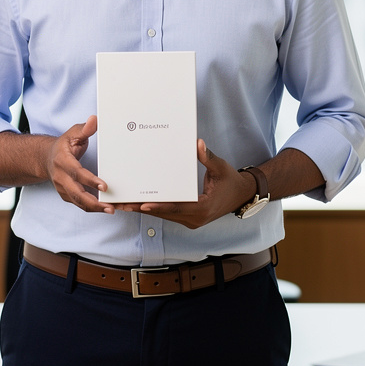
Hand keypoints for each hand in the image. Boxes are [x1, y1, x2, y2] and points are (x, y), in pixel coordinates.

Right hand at [45, 116, 114, 213]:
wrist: (46, 158)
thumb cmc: (63, 146)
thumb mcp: (72, 134)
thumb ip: (84, 129)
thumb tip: (95, 120)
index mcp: (62, 161)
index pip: (77, 173)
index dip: (90, 181)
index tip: (105, 186)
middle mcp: (61, 177)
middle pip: (76, 194)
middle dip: (94, 202)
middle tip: (110, 207)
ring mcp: (62, 188)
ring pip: (78, 202)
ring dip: (95, 208)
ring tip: (111, 210)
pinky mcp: (66, 195)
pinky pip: (79, 204)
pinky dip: (92, 208)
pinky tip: (105, 208)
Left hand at [119, 140, 255, 228]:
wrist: (241, 195)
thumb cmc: (231, 181)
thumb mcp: (221, 168)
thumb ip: (208, 157)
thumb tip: (197, 144)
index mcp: (203, 208)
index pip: (177, 208)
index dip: (159, 206)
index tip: (143, 204)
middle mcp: (195, 218)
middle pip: (166, 213)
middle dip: (144, 208)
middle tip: (123, 204)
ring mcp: (191, 220)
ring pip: (165, 215)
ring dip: (146, 210)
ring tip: (125, 205)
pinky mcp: (188, 218)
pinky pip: (169, 214)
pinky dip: (155, 209)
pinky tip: (139, 204)